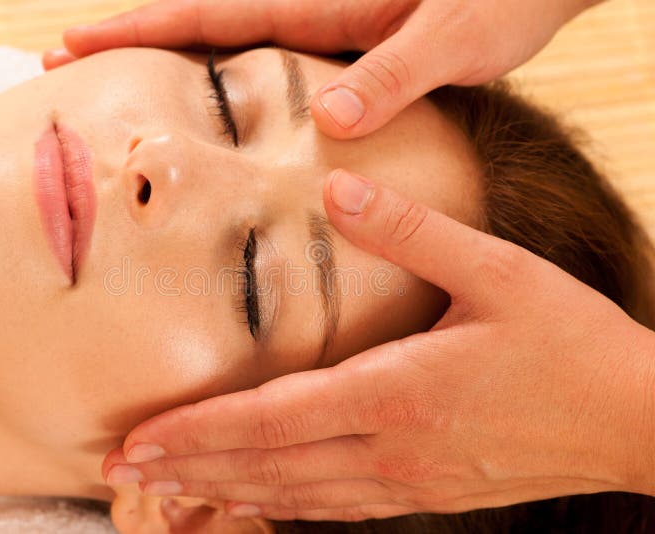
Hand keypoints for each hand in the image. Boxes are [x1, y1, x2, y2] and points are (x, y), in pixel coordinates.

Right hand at [44, 0, 599, 138]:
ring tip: (113, 81)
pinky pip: (264, 66)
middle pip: (201, 23)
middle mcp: (313, 14)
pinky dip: (219, 76)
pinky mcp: (343, 51)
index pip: (214, 17)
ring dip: (165, 57)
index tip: (79, 40)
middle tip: (63, 59)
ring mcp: (324, 31)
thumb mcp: (453, 41)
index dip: (144, 29)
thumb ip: (393, 76)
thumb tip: (326, 124)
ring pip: (225, 42)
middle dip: (130, 38)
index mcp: (326, 8)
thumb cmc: (503, 0)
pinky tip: (205, 102)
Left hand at [100, 169, 654, 521]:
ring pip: (294, 498)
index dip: (199, 432)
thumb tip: (340, 185)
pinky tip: (252, 508)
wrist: (635, 422)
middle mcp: (390, 449)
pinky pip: (334, 511)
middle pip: (268, 466)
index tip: (140, 441)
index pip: (272, 419)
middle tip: (124, 474)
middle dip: (190, 469)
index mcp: (397, 393)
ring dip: (224, 494)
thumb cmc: (569, 346)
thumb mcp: (498, 272)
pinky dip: (281, 511)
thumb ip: (411, 230)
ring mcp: (406, 482)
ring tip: (166, 496)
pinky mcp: (424, 493)